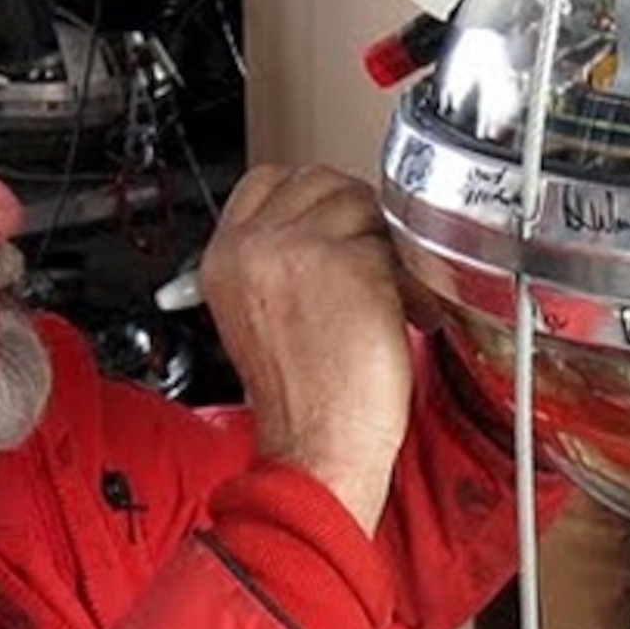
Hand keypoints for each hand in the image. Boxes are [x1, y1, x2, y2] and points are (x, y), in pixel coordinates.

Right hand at [201, 165, 413, 532]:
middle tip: (369, 265)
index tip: (333, 227)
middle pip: (318, 181)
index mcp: (224, 258)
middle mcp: (253, 246)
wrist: (314, 447)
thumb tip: (326, 225)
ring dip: (383, 246)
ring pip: (360, 205)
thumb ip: (275, 261)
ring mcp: (298, 248)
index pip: (267, 181)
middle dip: (352, 218)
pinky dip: (405, 276)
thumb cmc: (301, 401)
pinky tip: (401, 313)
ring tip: (386, 295)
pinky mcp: (348, 262)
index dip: (309, 198)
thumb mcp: (257, 315)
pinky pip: (391, 242)